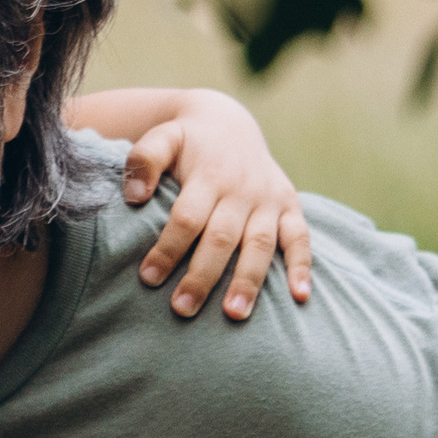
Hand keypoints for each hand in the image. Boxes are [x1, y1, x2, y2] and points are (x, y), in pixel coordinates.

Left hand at [111, 89, 312, 321]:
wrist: (228, 123)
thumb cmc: (187, 142)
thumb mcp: (163, 138)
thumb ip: (145, 160)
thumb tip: (134, 196)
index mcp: (209, 176)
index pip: (188, 218)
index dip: (168, 248)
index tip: (149, 278)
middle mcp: (243, 190)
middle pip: (222, 238)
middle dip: (203, 275)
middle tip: (183, 309)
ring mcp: (269, 200)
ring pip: (260, 244)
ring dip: (249, 280)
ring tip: (234, 314)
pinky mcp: (289, 206)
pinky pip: (300, 238)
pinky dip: (302, 266)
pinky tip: (299, 296)